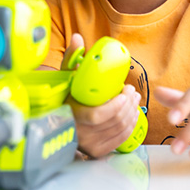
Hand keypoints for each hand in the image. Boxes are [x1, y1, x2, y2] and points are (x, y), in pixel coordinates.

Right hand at [62, 33, 140, 157]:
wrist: (56, 118)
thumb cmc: (64, 94)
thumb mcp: (66, 75)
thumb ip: (72, 57)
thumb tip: (77, 38)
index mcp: (71, 116)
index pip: (97, 116)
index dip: (116, 105)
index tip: (124, 90)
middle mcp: (80, 134)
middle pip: (114, 121)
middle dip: (129, 104)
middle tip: (132, 91)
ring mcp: (89, 146)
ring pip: (120, 129)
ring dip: (132, 112)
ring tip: (133, 98)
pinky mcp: (97, 151)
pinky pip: (121, 139)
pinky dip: (130, 125)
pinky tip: (132, 112)